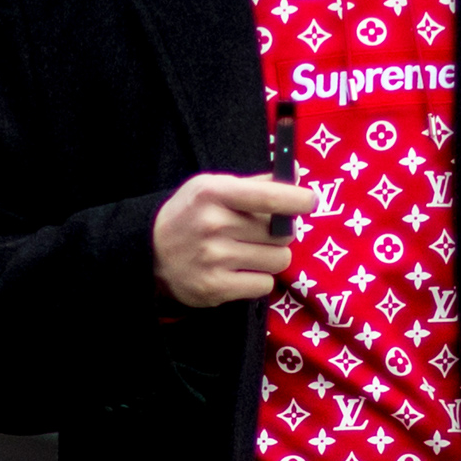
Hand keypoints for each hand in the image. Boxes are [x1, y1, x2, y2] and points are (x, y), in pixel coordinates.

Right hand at [152, 171, 313, 308]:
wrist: (150, 252)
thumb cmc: (192, 215)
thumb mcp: (213, 188)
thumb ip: (256, 184)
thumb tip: (296, 172)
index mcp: (215, 194)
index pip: (268, 196)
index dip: (297, 199)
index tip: (310, 201)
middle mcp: (214, 225)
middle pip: (281, 234)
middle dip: (280, 234)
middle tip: (261, 234)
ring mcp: (214, 259)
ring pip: (278, 261)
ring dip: (271, 258)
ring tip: (249, 253)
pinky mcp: (215, 288)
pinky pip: (264, 285)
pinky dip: (258, 279)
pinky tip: (239, 271)